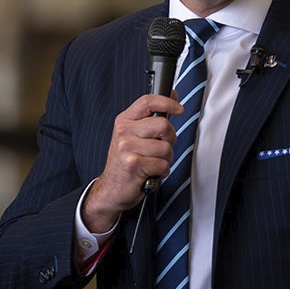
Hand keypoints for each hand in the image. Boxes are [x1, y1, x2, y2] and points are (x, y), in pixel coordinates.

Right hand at [80, 94, 182, 232]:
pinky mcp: (133, 164)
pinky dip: (162, 171)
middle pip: (163, 125)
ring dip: (166, 159)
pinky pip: (162, 164)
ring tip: (153, 163)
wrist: (110, 190)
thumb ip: (151, 119)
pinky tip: (151, 173)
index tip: (179, 109)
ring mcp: (126, 148)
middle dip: (170, 139)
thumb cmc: (126, 163)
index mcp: (124, 121)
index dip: (167, 102)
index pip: (147, 101)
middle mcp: (123, 132)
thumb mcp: (133, 136)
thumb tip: (173, 99)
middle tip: (162, 148)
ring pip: (166, 148)